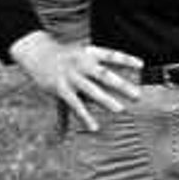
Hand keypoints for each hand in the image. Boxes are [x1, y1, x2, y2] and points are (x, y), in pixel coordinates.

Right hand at [14, 32, 144, 133]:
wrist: (37, 53)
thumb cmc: (65, 56)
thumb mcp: (82, 54)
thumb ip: (98, 64)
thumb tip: (118, 71)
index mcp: (89, 52)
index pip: (111, 54)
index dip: (126, 59)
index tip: (141, 65)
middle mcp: (81, 63)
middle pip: (105, 75)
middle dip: (122, 85)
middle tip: (137, 95)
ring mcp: (71, 76)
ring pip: (92, 90)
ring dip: (107, 101)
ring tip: (120, 110)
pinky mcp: (61, 89)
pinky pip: (75, 105)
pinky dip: (85, 117)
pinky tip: (95, 127)